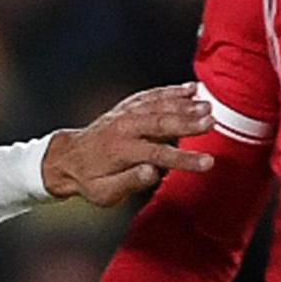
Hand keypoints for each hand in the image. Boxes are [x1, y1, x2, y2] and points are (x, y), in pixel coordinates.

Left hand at [41, 83, 214, 205]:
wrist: (69, 158)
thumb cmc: (89, 179)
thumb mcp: (103, 193)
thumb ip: (128, 182)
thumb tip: (153, 173)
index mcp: (120, 151)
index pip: (158, 154)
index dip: (184, 159)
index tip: (207, 163)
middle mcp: (124, 128)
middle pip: (160, 122)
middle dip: (188, 122)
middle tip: (211, 121)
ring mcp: (126, 114)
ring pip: (158, 105)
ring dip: (183, 104)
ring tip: (206, 104)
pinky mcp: (129, 107)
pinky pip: (152, 95)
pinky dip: (172, 91)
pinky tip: (191, 88)